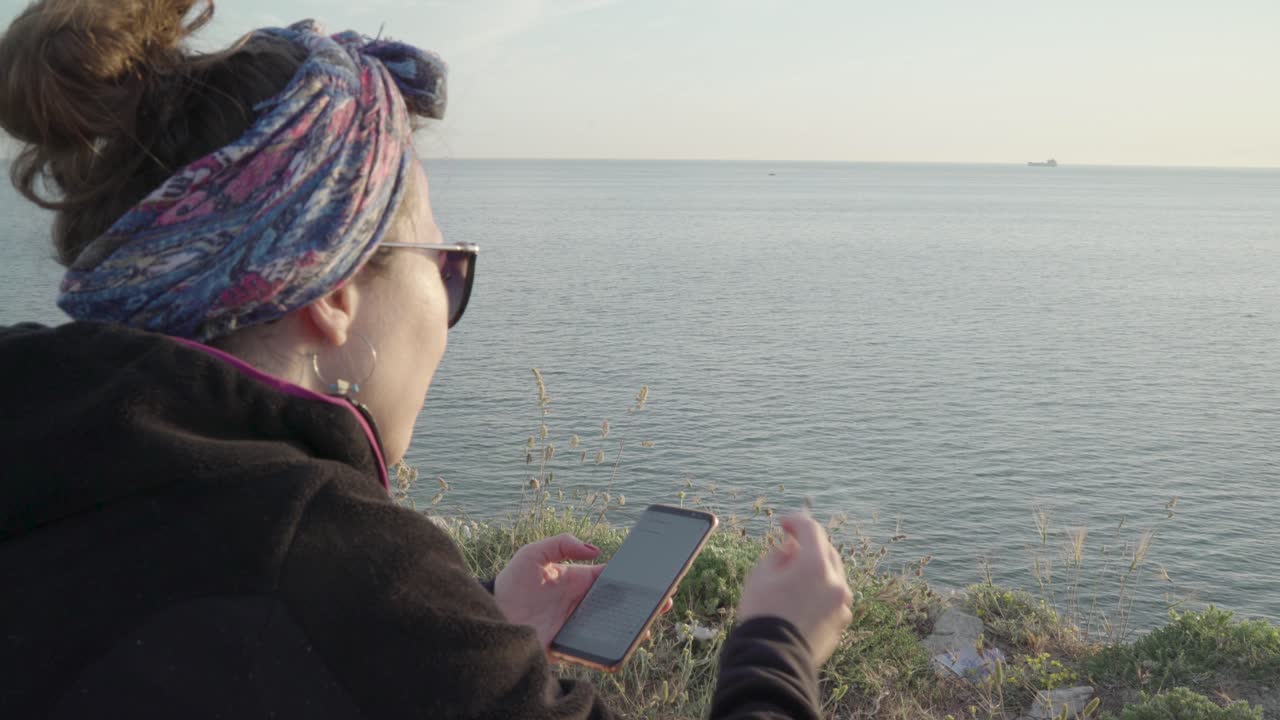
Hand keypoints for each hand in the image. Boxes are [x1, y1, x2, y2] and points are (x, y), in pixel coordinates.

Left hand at [493, 533, 673, 653]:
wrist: (492, 612)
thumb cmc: (512, 581)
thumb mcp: (534, 553)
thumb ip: (562, 544)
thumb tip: (595, 550)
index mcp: (579, 580)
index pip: (613, 577)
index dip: (635, 576)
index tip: (655, 575)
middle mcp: (583, 603)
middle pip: (620, 603)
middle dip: (643, 602)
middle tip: (665, 600)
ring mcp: (578, 625)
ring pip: (613, 626)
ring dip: (633, 625)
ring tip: (649, 623)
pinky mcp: (571, 645)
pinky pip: (596, 649)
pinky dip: (611, 648)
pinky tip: (625, 644)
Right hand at [737, 514, 852, 665]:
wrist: (773, 660)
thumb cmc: (762, 614)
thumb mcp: (761, 575)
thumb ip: (780, 554)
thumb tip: (792, 550)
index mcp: (816, 565)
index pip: (812, 530)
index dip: (796, 522)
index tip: (783, 524)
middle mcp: (836, 582)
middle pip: (826, 552)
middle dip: (809, 547)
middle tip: (789, 548)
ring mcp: (842, 604)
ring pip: (832, 576)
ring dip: (816, 570)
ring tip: (794, 578)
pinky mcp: (841, 622)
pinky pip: (832, 597)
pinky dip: (821, 591)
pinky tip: (802, 599)